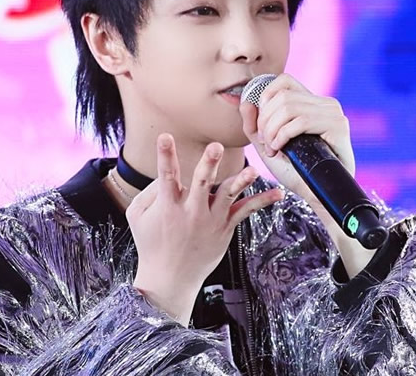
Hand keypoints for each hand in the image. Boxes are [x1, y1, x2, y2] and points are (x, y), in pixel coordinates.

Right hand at [127, 133, 283, 325]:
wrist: (170, 279)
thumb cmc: (151, 243)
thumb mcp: (137, 216)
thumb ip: (149, 192)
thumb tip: (164, 173)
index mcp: (167, 205)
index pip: (165, 176)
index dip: (165, 155)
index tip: (165, 136)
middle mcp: (191, 211)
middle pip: (202, 183)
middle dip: (209, 164)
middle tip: (215, 147)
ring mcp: (210, 220)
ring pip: (228, 196)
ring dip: (241, 181)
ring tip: (252, 171)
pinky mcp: (225, 228)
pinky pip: (245, 211)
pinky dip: (262, 201)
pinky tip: (278, 193)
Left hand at [239, 73, 354, 208]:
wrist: (316, 194)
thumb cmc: (294, 171)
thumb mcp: (267, 144)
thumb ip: (253, 125)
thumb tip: (246, 102)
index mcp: (310, 103)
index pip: (284, 81)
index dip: (265, 97)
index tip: (261, 124)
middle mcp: (324, 103)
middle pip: (282, 96)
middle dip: (265, 121)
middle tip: (266, 143)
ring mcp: (333, 113)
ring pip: (289, 107)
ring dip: (272, 130)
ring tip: (272, 148)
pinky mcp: (338, 126)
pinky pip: (302, 121)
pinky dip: (283, 135)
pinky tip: (280, 149)